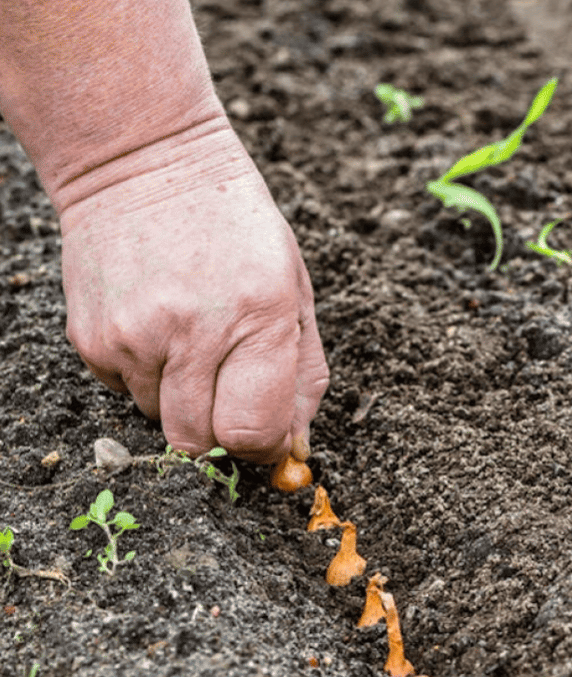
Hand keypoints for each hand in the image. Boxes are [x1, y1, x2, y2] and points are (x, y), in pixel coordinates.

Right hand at [59, 120, 328, 463]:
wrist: (141, 158)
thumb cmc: (235, 224)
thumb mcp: (294, 287)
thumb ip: (305, 373)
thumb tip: (296, 447)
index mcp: (259, 317)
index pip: (252, 433)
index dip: (263, 447)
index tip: (269, 435)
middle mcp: (193, 332)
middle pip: (201, 444)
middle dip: (223, 434)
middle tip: (233, 392)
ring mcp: (135, 338)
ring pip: (163, 422)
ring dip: (185, 400)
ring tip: (194, 339)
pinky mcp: (92, 339)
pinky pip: (126, 394)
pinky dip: (147, 376)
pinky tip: (158, 325)